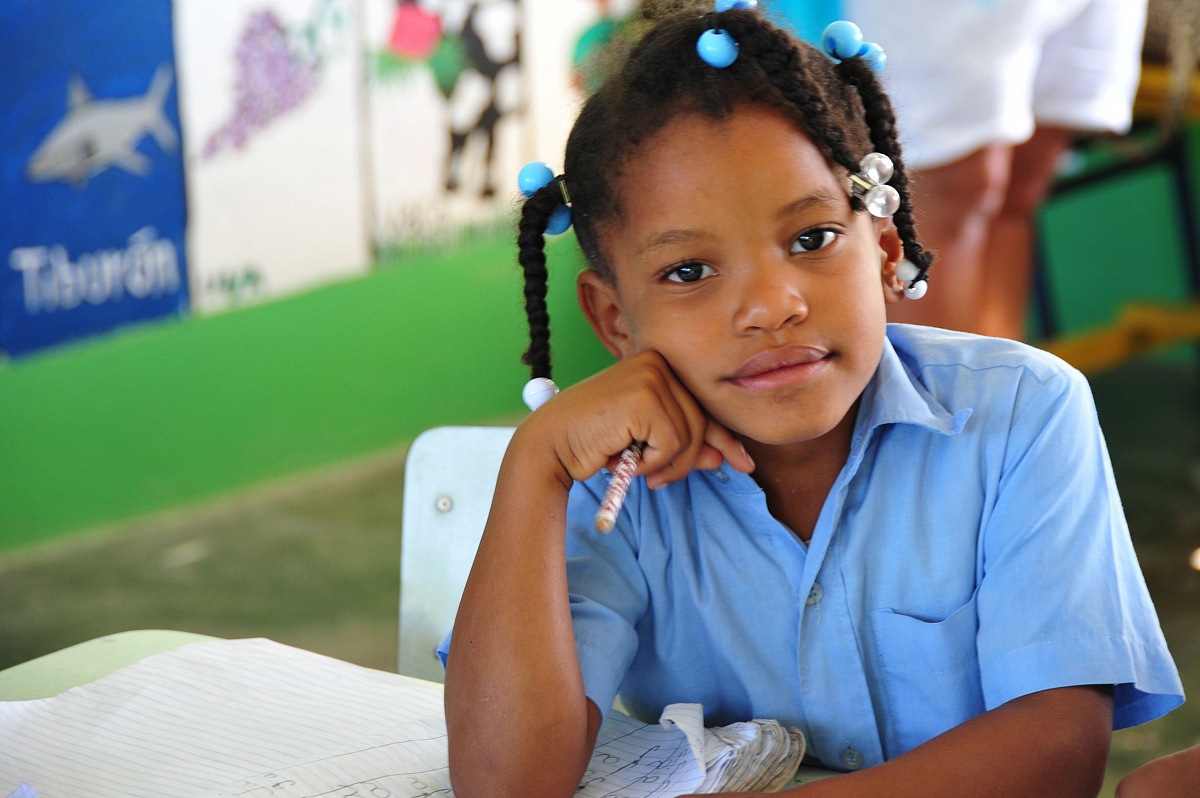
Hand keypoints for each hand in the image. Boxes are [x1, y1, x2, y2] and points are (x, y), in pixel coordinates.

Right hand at [522, 350, 754, 490]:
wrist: (551, 445)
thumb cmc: (593, 441)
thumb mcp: (646, 442)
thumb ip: (683, 444)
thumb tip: (725, 456)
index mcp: (657, 365)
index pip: (702, 404)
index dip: (722, 437)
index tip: (741, 461)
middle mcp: (657, 362)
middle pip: (701, 422)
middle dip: (687, 460)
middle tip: (657, 481)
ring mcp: (651, 375)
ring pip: (690, 436)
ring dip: (665, 465)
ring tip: (634, 467)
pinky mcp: (645, 396)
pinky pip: (672, 443)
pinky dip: (652, 462)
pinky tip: (624, 460)